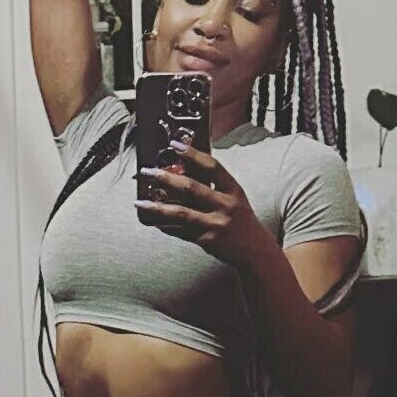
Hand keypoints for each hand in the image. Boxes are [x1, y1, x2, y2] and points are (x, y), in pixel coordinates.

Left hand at [134, 143, 270, 267]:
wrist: (256, 251)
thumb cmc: (240, 220)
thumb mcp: (233, 198)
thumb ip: (213, 185)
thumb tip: (183, 169)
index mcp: (233, 189)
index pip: (212, 166)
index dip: (192, 154)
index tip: (174, 144)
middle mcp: (226, 205)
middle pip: (191, 188)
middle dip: (166, 178)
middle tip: (148, 172)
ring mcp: (216, 224)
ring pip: (181, 213)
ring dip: (158, 208)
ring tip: (139, 202)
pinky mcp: (208, 241)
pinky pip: (181, 232)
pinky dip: (165, 226)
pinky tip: (152, 221)